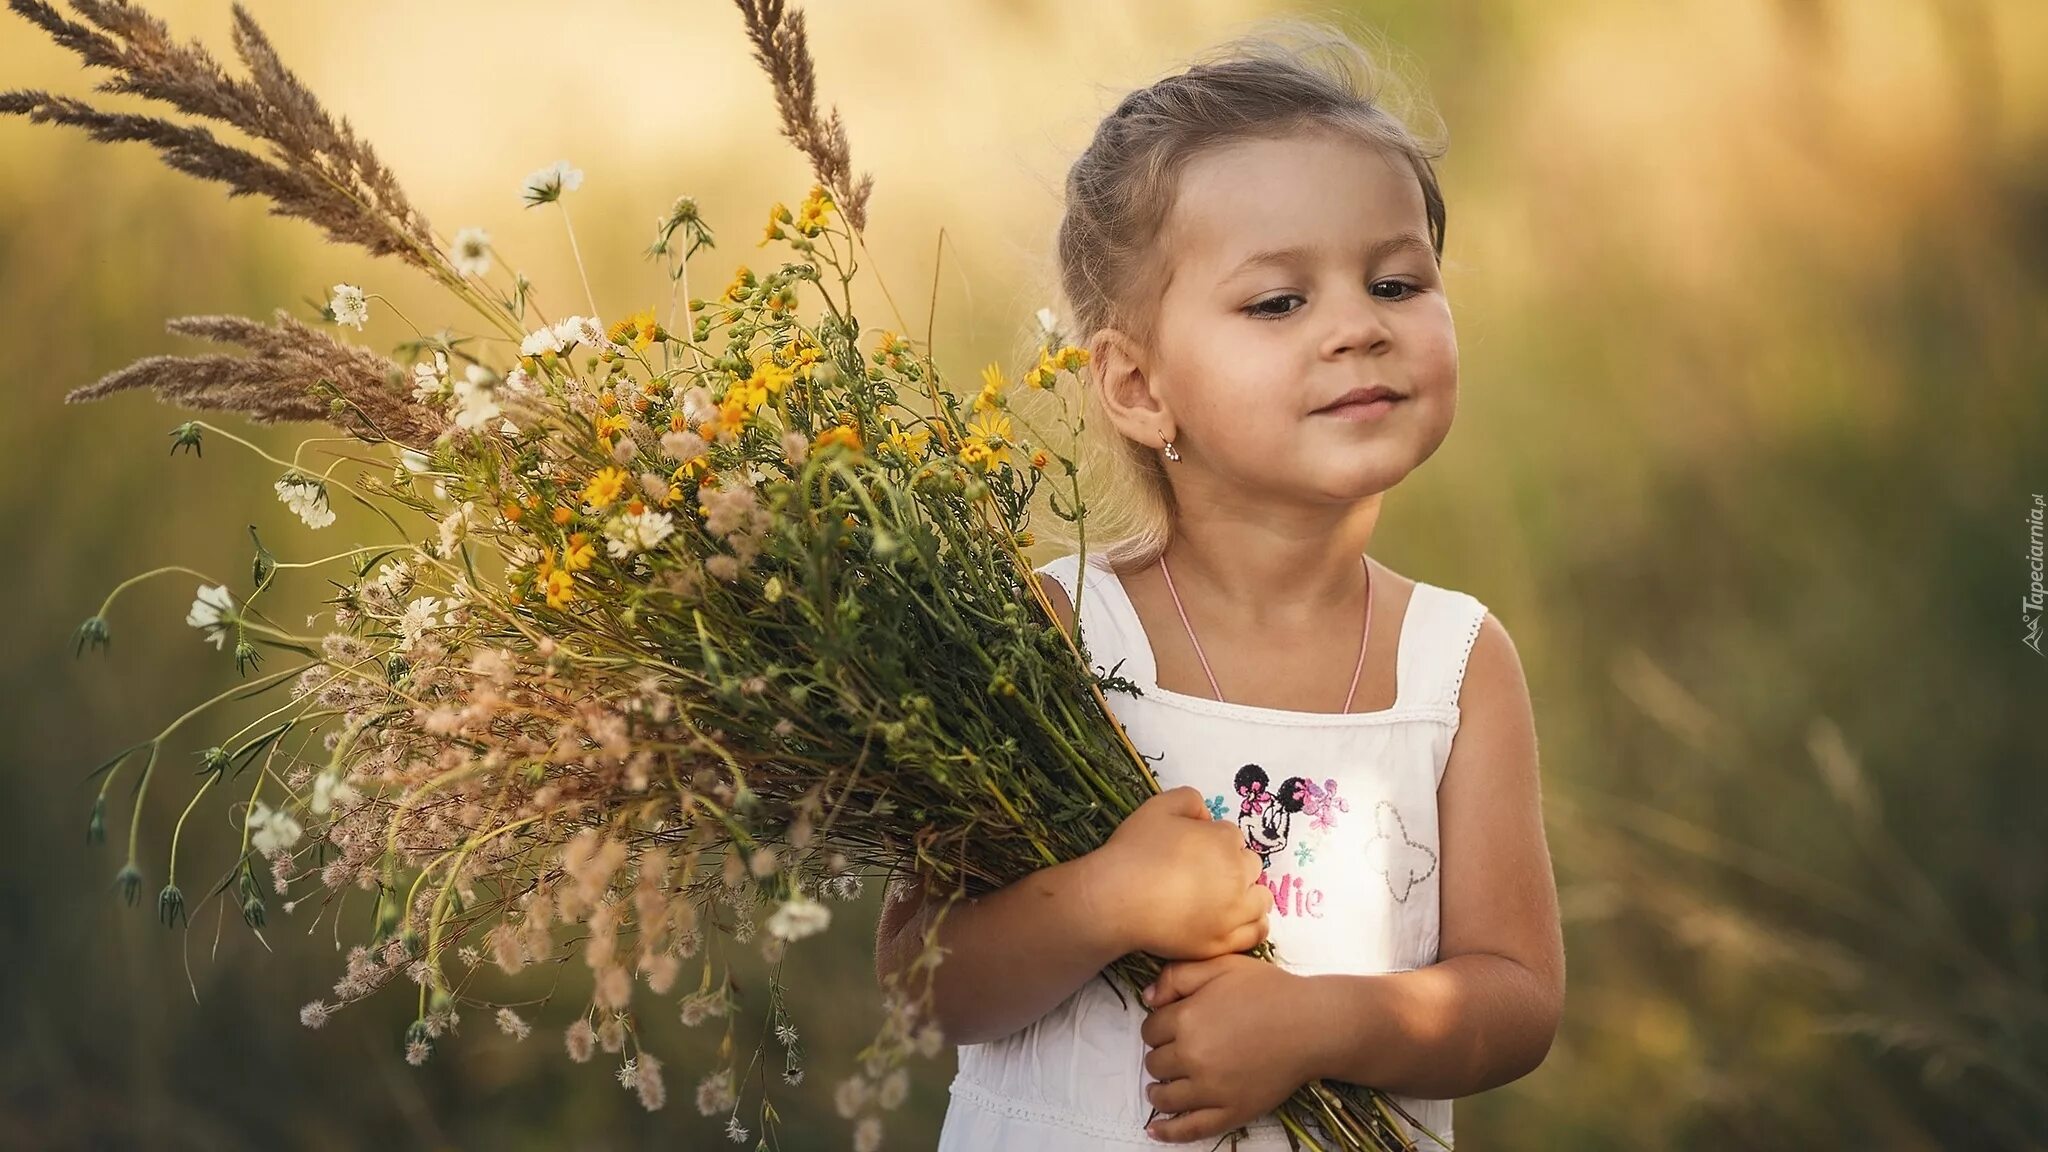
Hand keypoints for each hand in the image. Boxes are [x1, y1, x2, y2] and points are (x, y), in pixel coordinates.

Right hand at [1086, 786, 1269, 959]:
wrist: (1117, 899)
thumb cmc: (1135, 851)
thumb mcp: (1158, 806)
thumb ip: (1189, 800)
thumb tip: (1206, 816)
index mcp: (1224, 841)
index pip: (1232, 837)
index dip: (1214, 842)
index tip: (1195, 852)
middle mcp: (1237, 875)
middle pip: (1251, 867)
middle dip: (1234, 867)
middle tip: (1206, 875)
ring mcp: (1233, 912)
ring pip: (1260, 899)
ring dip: (1248, 894)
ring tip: (1225, 898)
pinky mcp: (1224, 941)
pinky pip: (1256, 932)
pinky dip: (1252, 924)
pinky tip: (1237, 920)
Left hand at [1138, 954, 1315, 1143]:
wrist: (1313, 1025)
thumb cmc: (1271, 991)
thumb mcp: (1223, 965)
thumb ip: (1178, 975)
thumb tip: (1147, 998)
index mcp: (1187, 1019)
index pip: (1150, 1030)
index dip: (1158, 1027)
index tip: (1170, 1026)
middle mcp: (1193, 1057)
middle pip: (1155, 1062)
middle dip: (1161, 1055)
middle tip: (1176, 1050)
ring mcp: (1211, 1089)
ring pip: (1165, 1095)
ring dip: (1159, 1090)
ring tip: (1161, 1086)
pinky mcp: (1231, 1112)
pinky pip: (1190, 1128)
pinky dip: (1168, 1131)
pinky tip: (1155, 1129)